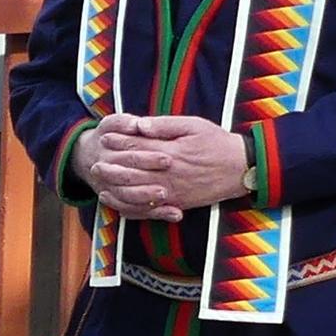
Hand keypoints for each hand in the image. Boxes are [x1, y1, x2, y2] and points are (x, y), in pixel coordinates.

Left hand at [86, 114, 251, 218]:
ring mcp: (172, 192)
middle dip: (111, 168)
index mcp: (170, 152)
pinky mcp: (177, 203)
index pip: (137, 147)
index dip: (119, 143)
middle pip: (132, 172)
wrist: (241, 169)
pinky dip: (131, 207)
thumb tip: (139, 125)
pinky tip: (119, 204)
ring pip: (137, 192)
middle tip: (94, 164)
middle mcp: (168, 174)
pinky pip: (149, 209)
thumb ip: (164, 125)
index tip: (104, 138)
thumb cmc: (217, 143)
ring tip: (100, 184)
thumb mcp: (193, 125)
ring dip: (117, 188)